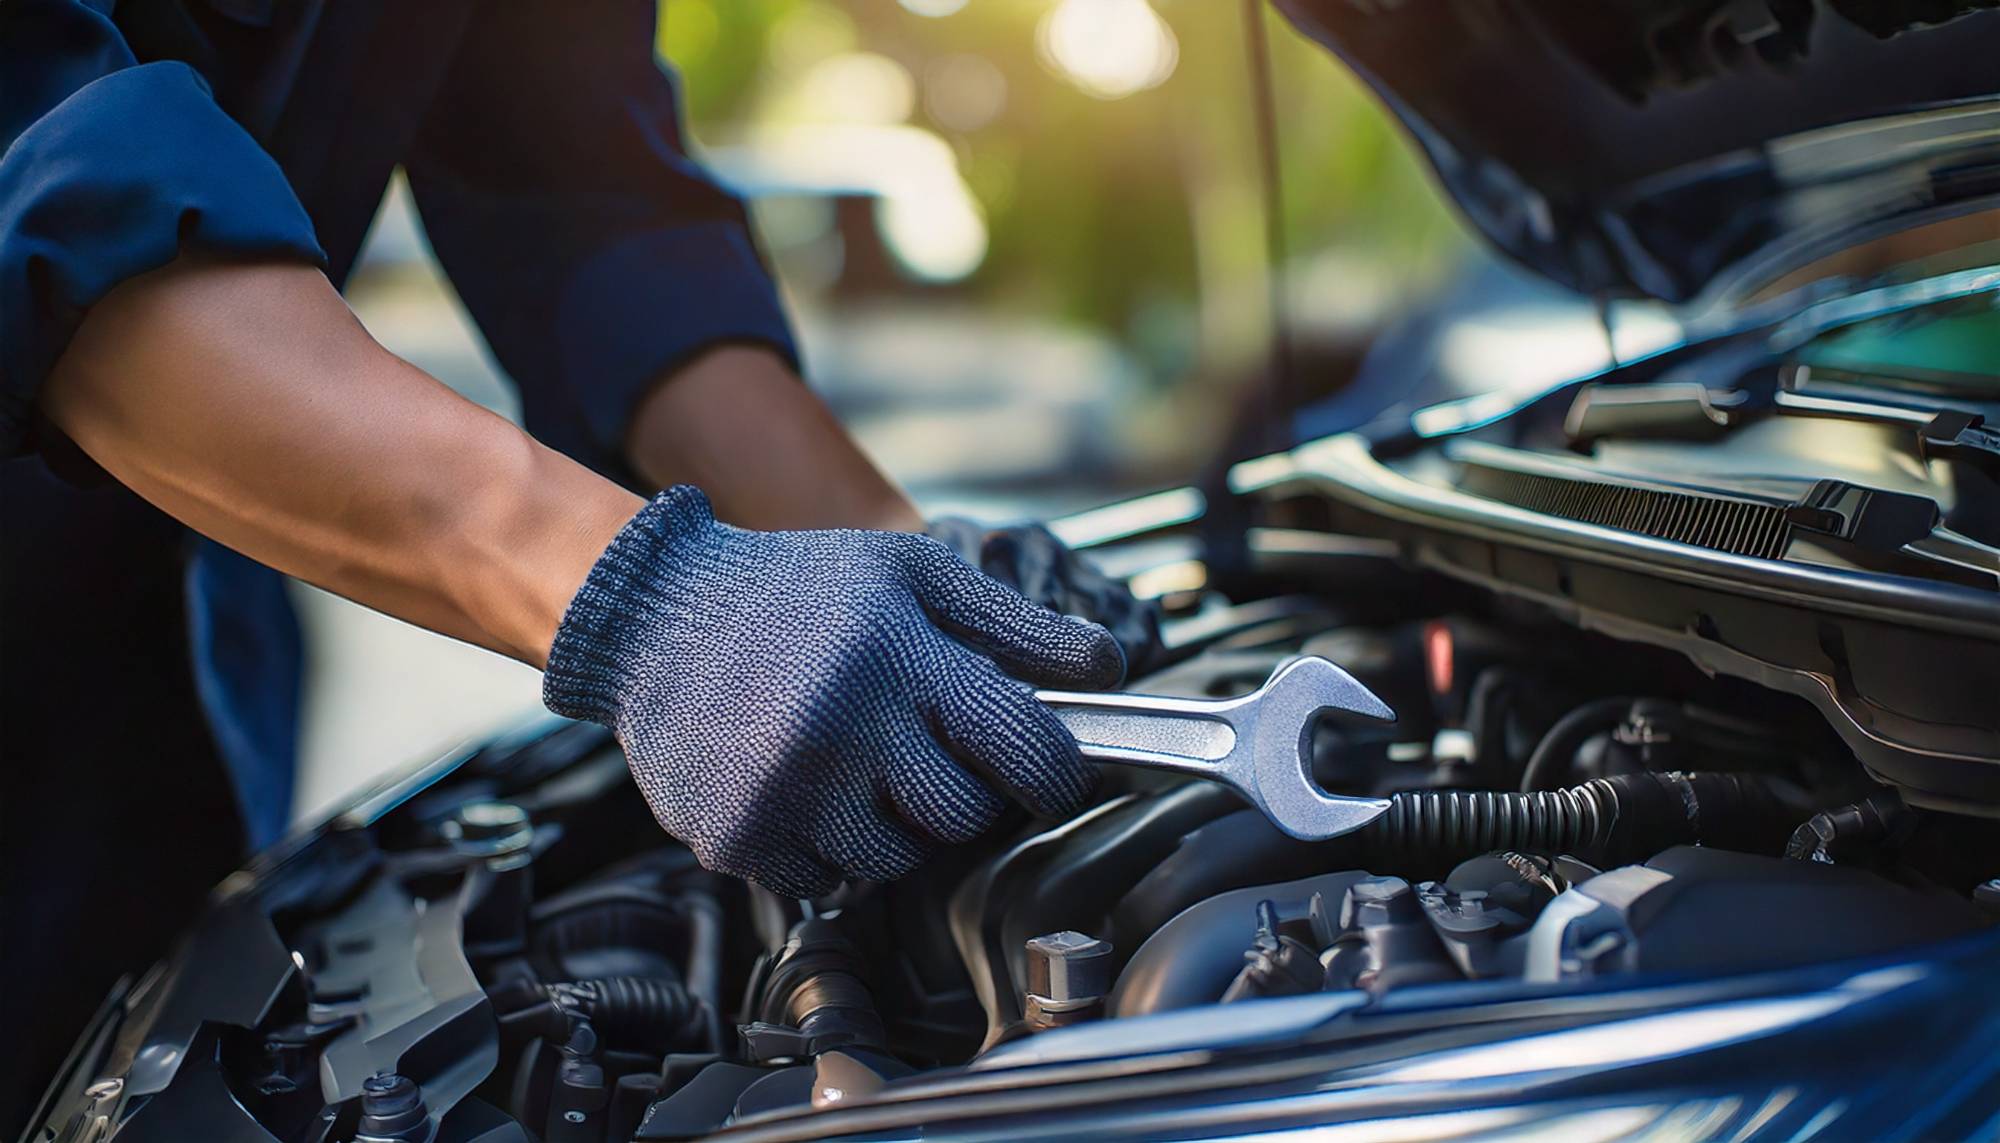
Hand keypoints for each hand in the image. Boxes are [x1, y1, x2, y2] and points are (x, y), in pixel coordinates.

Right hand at [544, 487, 1125, 896]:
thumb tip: (1111, 663)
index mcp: (896, 656)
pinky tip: (806, 785)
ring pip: (898, 861)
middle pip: (964, 818)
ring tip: (859, 761)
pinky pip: (828, 881)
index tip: (1051, 773)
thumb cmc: (797, 590)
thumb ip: (1015, 625)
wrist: (655, 616)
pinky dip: (829, 847)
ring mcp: (785, 790)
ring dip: (896, 825)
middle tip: (929, 752)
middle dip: (964, 793)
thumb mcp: (911, 575)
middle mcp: (841, 727)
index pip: (1022, 748)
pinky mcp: (739, 837)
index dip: (1055, 772)